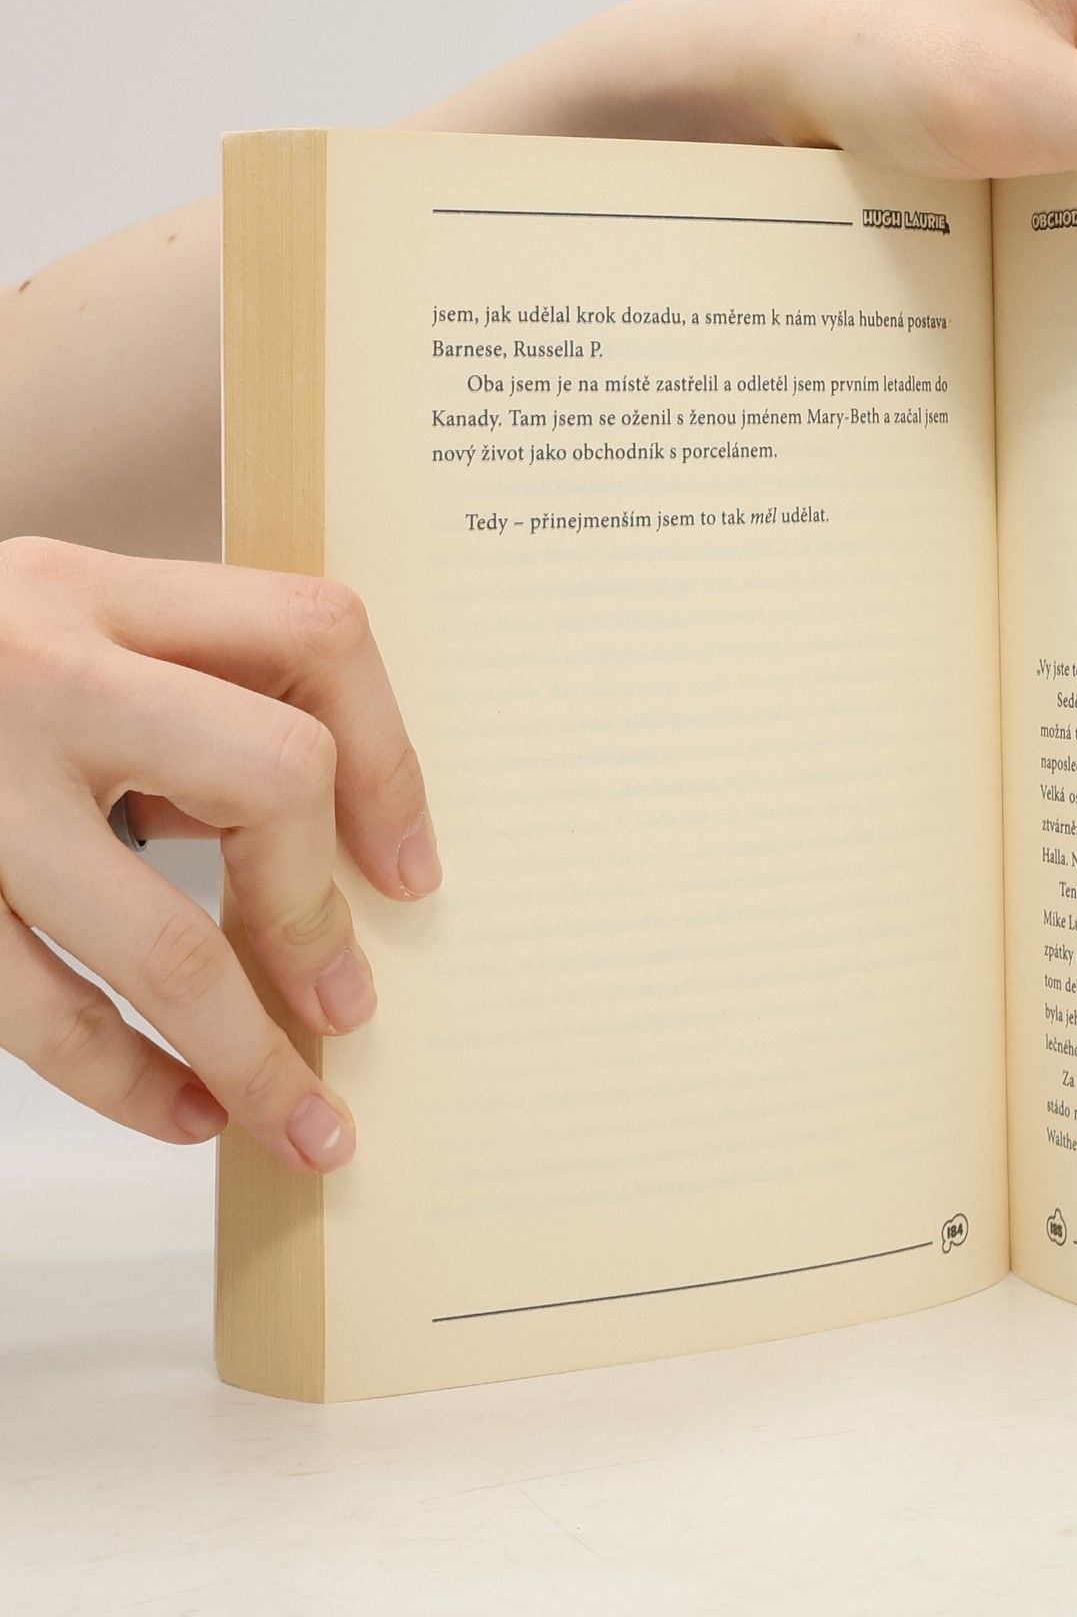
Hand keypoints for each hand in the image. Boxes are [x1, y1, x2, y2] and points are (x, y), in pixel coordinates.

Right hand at [0, 537, 440, 1169]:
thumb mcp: (54, 636)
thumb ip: (177, 701)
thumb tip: (323, 854)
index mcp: (92, 590)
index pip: (314, 634)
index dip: (391, 757)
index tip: (409, 871)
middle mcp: (38, 671)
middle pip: (272, 773)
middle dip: (319, 905)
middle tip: (348, 1000)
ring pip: (157, 935)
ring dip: (246, 1048)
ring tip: (297, 1117)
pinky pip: (35, 1007)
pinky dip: (123, 1077)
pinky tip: (180, 1109)